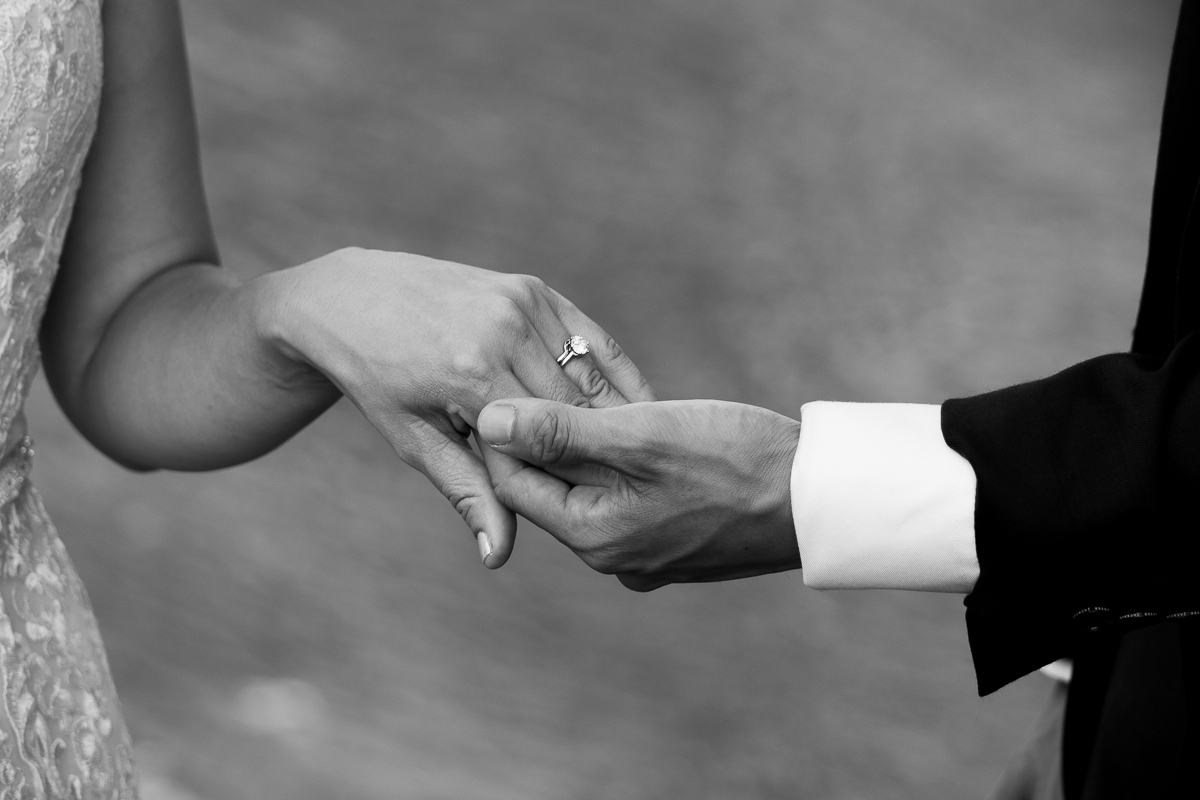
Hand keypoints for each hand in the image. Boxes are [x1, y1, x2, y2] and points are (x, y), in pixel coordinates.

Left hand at [259, 248, 653, 565]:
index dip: (572, 479)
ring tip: (641, 458)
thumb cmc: (377, 381)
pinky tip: (633, 408)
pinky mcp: (533, 289)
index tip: (599, 511)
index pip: (545, 442)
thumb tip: (496, 556)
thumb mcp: (416, 441)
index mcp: (471, 374)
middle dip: (600, 450)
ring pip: (590, 374)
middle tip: (633, 492)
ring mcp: (521, 304)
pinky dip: (612, 375)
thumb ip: (468, 492)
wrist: (352, 298)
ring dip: (616, 415)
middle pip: (578, 408)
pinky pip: (590, 339)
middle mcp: (504, 331)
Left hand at [477, 398, 801, 589]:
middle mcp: (612, 557)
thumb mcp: (641, 436)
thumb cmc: (735, 460)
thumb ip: (561, 432)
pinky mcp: (672, 541)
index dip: (500, 430)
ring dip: (584, 446)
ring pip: (589, 491)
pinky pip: (624, 498)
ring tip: (588, 398)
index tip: (497, 381)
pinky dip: (619, 464)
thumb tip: (487, 421)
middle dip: (542, 436)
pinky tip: (634, 429)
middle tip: (540, 378)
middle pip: (548, 489)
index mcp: (595, 537)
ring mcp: (644, 553)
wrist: (819, 498)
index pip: (514, 482)